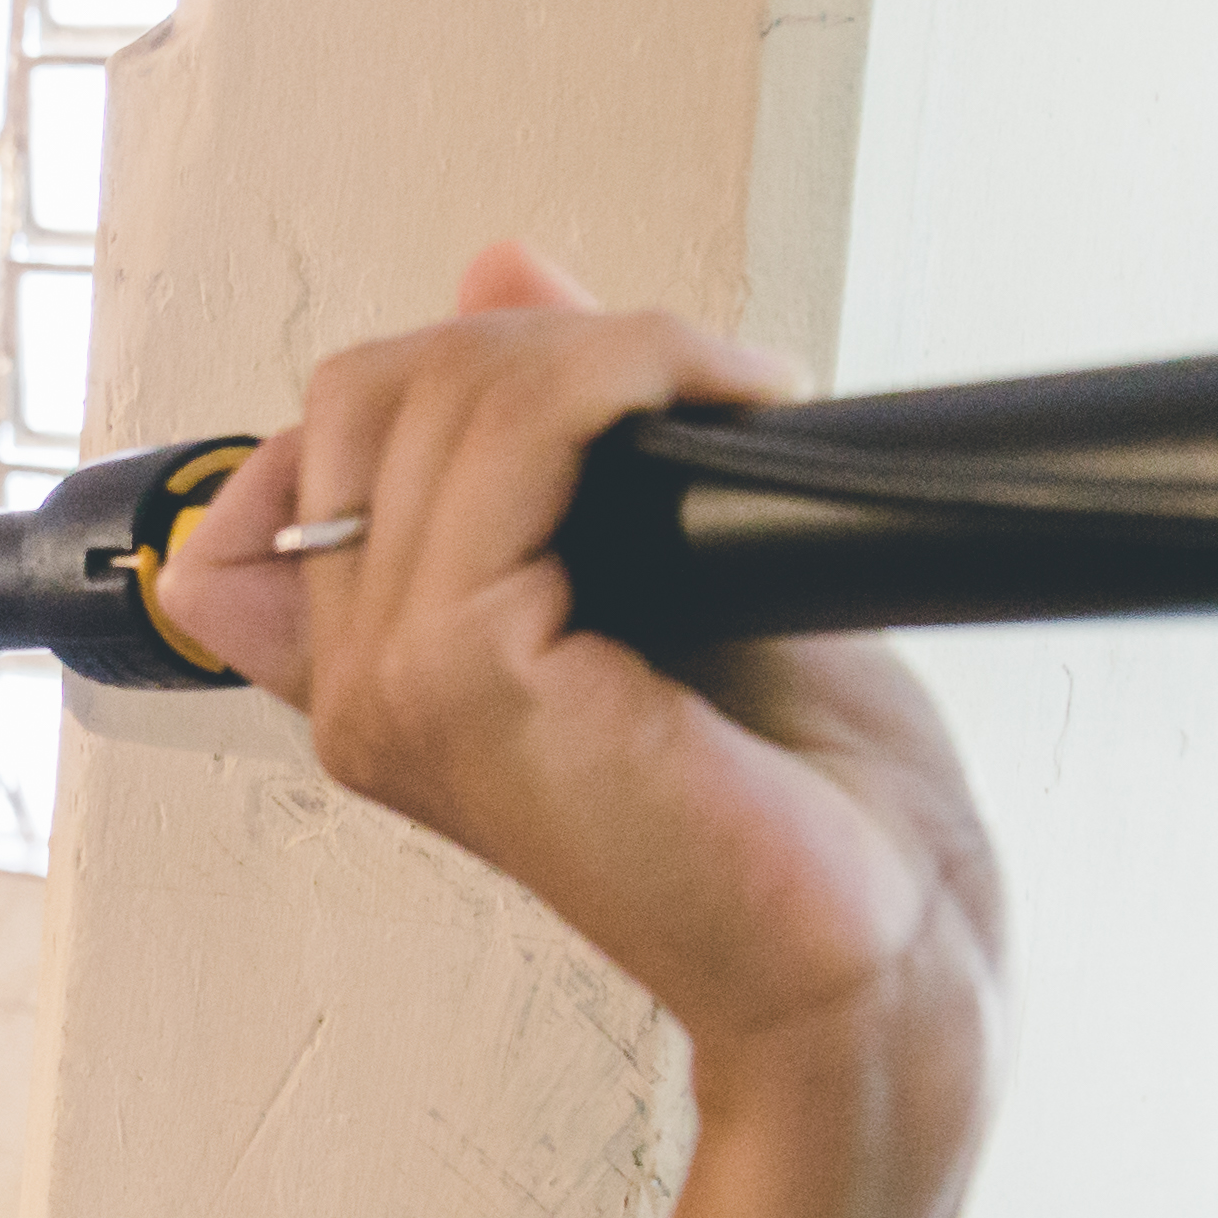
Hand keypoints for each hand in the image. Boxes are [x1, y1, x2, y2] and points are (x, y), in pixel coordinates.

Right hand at [155, 247, 1003, 1084]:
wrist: (884, 947)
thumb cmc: (807, 814)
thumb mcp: (665, 564)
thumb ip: (551, 430)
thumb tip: (496, 271)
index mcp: (379, 667)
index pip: (333, 424)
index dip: (475, 364)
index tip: (620, 389)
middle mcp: (359, 686)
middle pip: (371, 390)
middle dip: (545, 346)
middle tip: (687, 395)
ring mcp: (392, 691)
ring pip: (437, 394)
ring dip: (607, 352)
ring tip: (721, 402)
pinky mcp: (460, 683)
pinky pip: (510, 433)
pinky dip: (629, 373)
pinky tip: (722, 412)